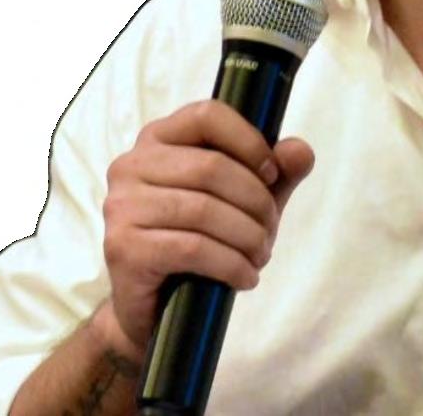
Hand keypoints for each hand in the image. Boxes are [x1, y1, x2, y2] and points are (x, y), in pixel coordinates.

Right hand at [100, 100, 314, 354]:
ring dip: (247, 237)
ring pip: (204, 210)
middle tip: (269, 230)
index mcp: (158, 138)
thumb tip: (301, 151)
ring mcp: (122, 206)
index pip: (207, 115)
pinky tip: (245, 277)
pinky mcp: (123, 247)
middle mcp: (131, 165)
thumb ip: (277, 173)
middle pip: (212, 166)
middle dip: (256, 201)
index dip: (249, 141)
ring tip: (260, 255)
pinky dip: (231, 264)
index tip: (273, 174)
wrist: (155, 307)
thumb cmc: (199, 241)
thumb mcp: (245, 202)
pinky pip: (192, 248)